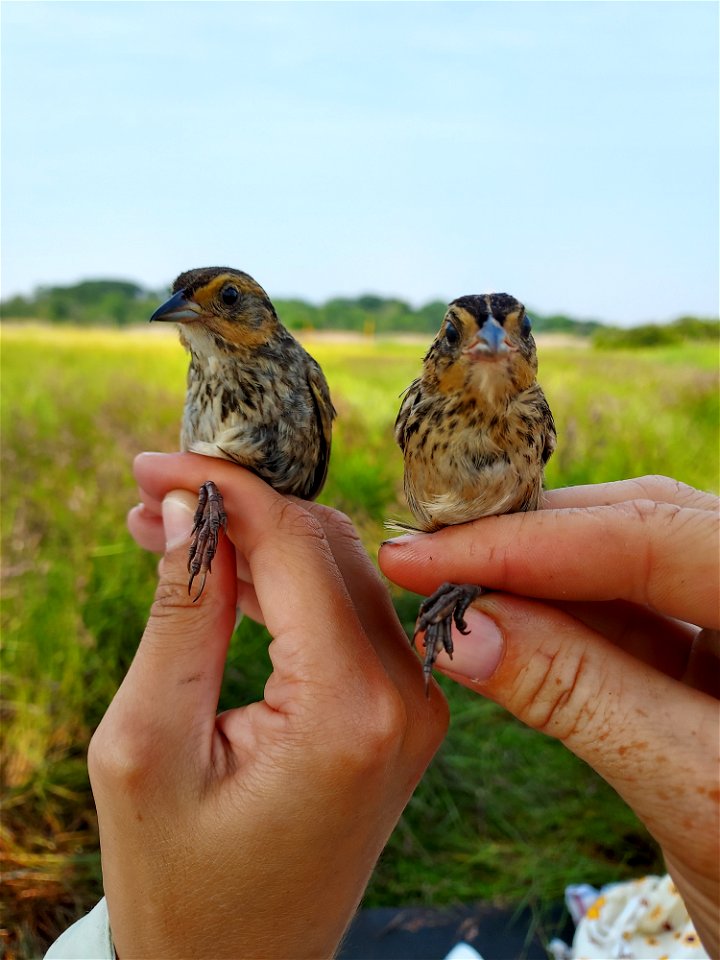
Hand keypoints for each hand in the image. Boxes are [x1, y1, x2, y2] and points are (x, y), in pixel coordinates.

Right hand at [89, 452, 447, 959]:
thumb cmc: (178, 879)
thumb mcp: (149, 744)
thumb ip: (180, 613)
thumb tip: (187, 506)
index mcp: (351, 710)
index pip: (297, 546)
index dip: (224, 491)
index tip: (155, 465)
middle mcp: (409, 696)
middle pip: (329, 546)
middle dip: (241, 507)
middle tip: (153, 494)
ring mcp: (418, 703)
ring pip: (342, 570)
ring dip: (261, 541)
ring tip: (171, 528)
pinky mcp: (403, 709)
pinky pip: (349, 613)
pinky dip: (288, 584)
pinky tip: (226, 573)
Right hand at [379, 476, 718, 955]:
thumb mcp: (697, 797)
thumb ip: (581, 696)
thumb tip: (463, 630)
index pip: (656, 535)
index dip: (531, 542)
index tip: (430, 555)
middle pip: (641, 526)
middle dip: (527, 542)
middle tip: (427, 557)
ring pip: (627, 568)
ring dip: (531, 579)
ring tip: (449, 589)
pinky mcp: (710, 662)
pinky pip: (626, 620)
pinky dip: (554, 622)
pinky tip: (498, 624)